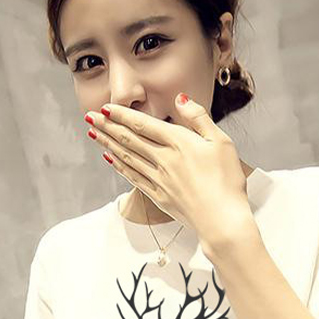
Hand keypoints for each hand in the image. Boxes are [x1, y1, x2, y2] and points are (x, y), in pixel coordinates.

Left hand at [85, 92, 254, 250]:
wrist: (222, 220)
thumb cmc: (227, 181)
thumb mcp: (221, 142)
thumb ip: (199, 118)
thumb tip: (180, 98)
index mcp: (180, 143)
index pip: (144, 124)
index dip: (123, 115)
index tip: (106, 107)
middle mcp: (164, 160)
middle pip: (130, 139)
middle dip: (108, 126)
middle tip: (90, 115)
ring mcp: (159, 179)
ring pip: (127, 157)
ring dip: (108, 143)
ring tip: (93, 132)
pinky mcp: (159, 196)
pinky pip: (133, 177)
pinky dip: (119, 166)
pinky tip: (109, 158)